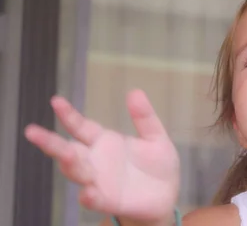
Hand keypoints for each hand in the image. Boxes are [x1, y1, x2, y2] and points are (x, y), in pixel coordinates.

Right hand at [24, 89, 179, 222]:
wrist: (167, 195)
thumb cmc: (157, 164)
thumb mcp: (155, 137)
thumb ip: (144, 118)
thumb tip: (135, 92)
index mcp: (104, 141)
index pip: (80, 127)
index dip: (68, 115)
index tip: (56, 101)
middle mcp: (95, 161)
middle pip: (68, 150)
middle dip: (51, 142)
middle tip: (32, 131)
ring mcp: (99, 181)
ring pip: (77, 173)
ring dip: (69, 165)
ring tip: (65, 154)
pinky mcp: (109, 200)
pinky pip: (95, 199)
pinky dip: (90, 197)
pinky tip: (88, 192)